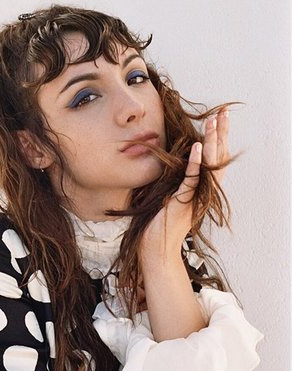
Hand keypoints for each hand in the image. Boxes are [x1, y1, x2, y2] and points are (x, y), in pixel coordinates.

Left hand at [141, 108, 229, 261]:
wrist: (156, 249)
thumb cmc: (159, 224)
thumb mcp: (169, 197)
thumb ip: (175, 181)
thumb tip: (171, 163)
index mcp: (201, 190)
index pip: (214, 160)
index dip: (218, 139)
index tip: (218, 119)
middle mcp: (203, 193)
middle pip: (218, 159)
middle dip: (220, 134)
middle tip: (222, 113)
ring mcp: (195, 197)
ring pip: (210, 166)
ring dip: (211, 143)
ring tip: (213, 122)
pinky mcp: (184, 202)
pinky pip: (192, 180)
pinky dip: (196, 164)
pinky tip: (197, 147)